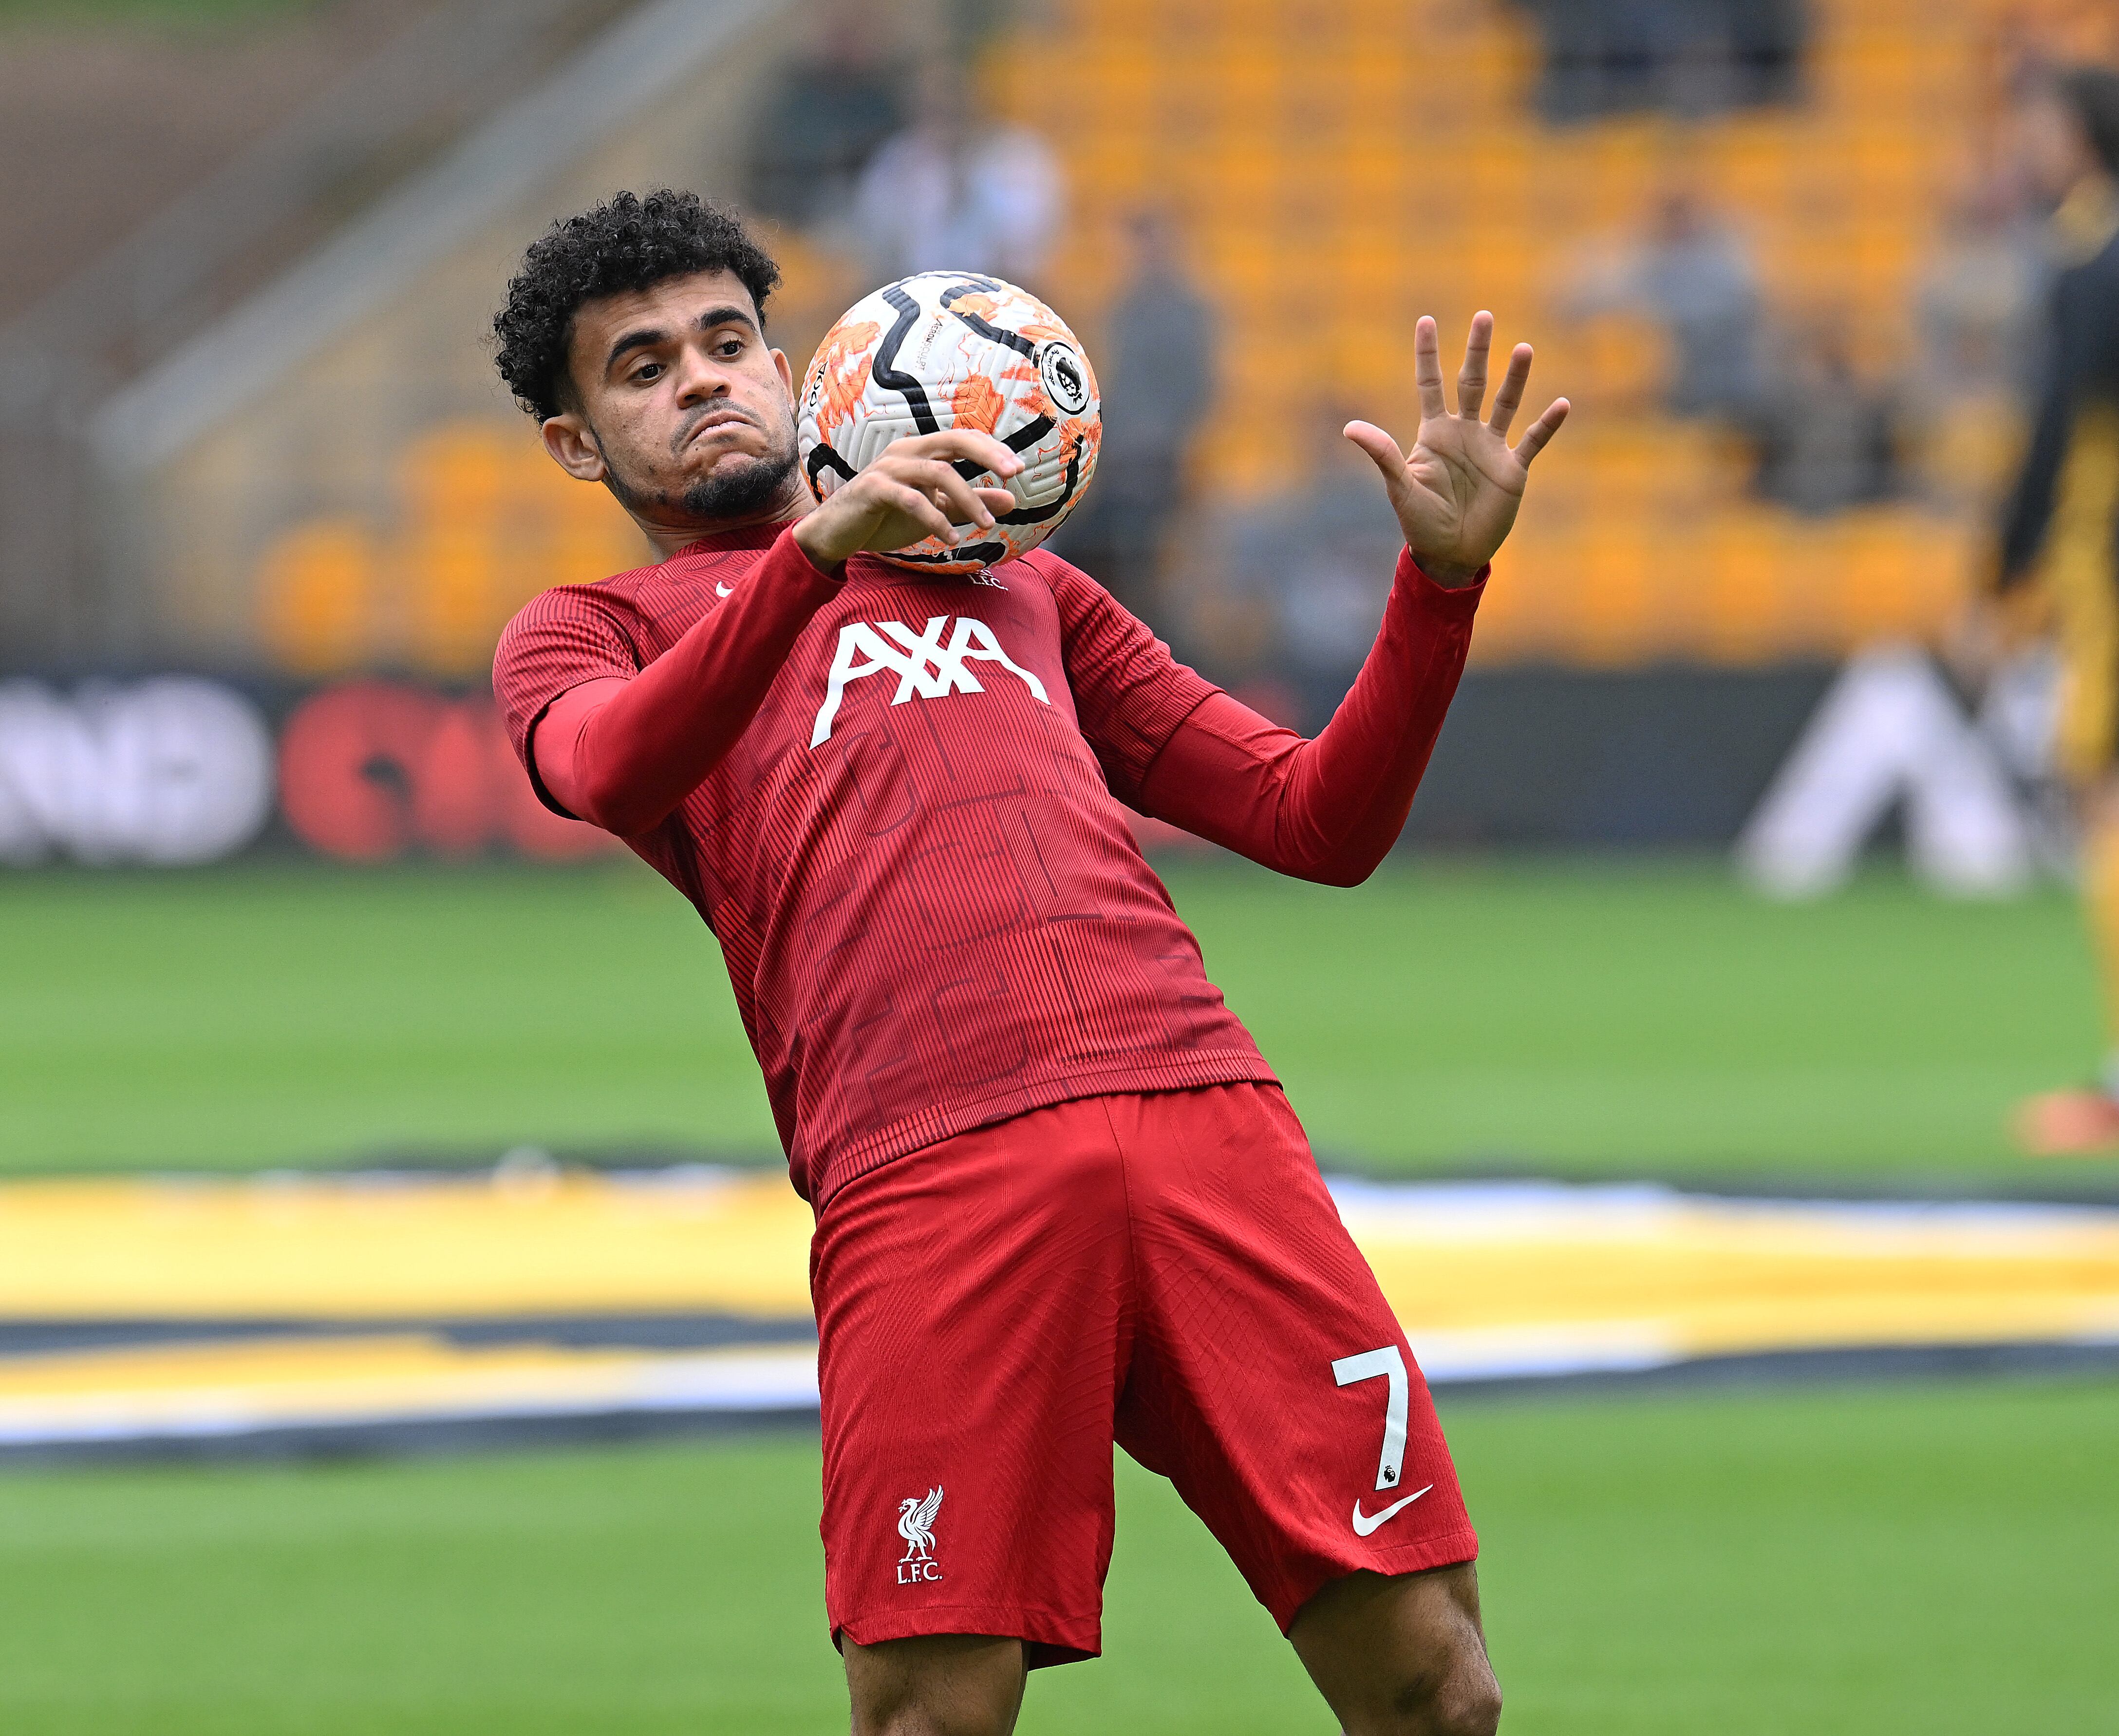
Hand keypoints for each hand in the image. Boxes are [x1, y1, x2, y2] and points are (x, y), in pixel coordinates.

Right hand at [794, 430, 1022, 572]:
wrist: (837, 533)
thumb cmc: (886, 517)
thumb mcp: (936, 510)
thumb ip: (970, 504)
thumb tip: (1012, 499)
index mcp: (921, 451)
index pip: (963, 439)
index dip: (993, 449)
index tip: (1019, 468)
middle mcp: (906, 451)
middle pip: (954, 440)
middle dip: (987, 455)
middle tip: (1013, 474)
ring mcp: (888, 468)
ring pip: (937, 472)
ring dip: (967, 498)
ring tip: (986, 526)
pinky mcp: (873, 489)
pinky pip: (911, 499)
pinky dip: (935, 518)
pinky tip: (951, 538)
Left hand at [1344, 313, 1568, 586]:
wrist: (1450, 554)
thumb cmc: (1420, 522)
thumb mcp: (1400, 486)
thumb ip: (1382, 454)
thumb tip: (1349, 427)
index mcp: (1434, 432)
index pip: (1431, 383)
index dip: (1427, 354)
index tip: (1426, 320)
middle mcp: (1464, 433)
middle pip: (1472, 382)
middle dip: (1477, 350)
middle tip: (1483, 316)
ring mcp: (1490, 448)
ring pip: (1505, 403)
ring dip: (1515, 377)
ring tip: (1524, 348)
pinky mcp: (1513, 469)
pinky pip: (1533, 441)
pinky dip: (1547, 424)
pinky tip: (1562, 404)